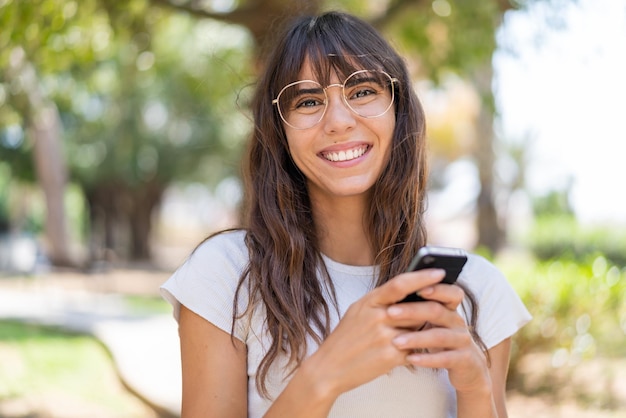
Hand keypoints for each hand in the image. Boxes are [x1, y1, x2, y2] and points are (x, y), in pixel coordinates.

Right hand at [300, 268, 447, 397]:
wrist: (328, 368)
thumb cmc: (346, 337)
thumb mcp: (358, 311)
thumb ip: (382, 301)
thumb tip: (409, 291)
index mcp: (369, 301)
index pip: (400, 284)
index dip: (422, 277)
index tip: (440, 272)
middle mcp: (377, 317)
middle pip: (415, 308)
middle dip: (425, 312)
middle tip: (437, 309)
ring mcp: (384, 337)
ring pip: (417, 330)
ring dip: (420, 332)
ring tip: (411, 335)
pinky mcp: (390, 357)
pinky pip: (414, 350)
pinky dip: (415, 350)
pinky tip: (408, 352)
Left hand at [387, 278, 491, 393]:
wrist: (468, 367)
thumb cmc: (442, 339)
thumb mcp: (435, 322)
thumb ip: (420, 308)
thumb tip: (394, 291)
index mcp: (450, 309)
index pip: (449, 292)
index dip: (436, 289)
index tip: (415, 288)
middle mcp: (457, 322)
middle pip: (437, 311)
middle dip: (412, 310)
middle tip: (390, 312)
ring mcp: (462, 341)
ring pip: (440, 336)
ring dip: (416, 338)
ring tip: (396, 341)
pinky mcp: (464, 360)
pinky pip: (445, 359)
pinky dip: (427, 359)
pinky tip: (411, 359)